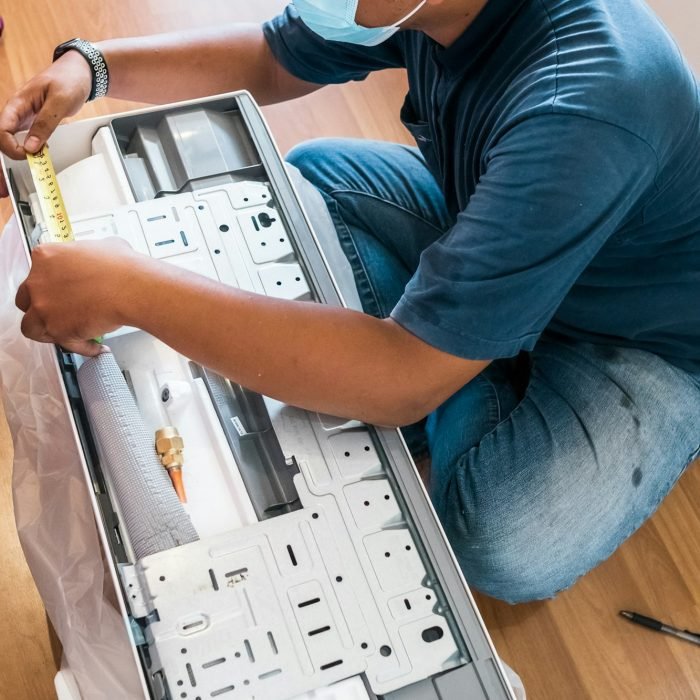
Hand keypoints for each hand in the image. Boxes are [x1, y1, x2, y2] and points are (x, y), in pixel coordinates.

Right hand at [0, 51, 92, 196]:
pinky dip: (30, 147)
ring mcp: (23, 116)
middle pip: (3, 137)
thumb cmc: (68, 81)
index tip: (29, 155)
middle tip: (35, 160)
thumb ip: (45, 124)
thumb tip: (32, 146)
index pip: (2, 130)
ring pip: (12, 139)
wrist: (79, 74)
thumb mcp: (60, 102)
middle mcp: (16, 110)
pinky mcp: (32, 121)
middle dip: (14, 152)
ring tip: (39, 156)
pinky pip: (24, 137)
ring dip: (22, 151)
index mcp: (17, 103)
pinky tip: (41, 150)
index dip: (11, 147)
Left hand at [15, 237, 145, 355]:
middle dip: (43, 306)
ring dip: (49, 330)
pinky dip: (81, 346)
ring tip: (67, 332)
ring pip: (31, 326)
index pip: (37, 273)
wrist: (131, 288)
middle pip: (27, 299)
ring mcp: (44, 307)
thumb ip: (92, 254)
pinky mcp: (57, 329)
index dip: (51, 283)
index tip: (62, 290)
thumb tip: (102, 258)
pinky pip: (64, 344)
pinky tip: (94, 345)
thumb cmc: (122, 268)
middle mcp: (38, 282)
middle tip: (61, 310)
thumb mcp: (105, 246)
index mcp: (46, 257)